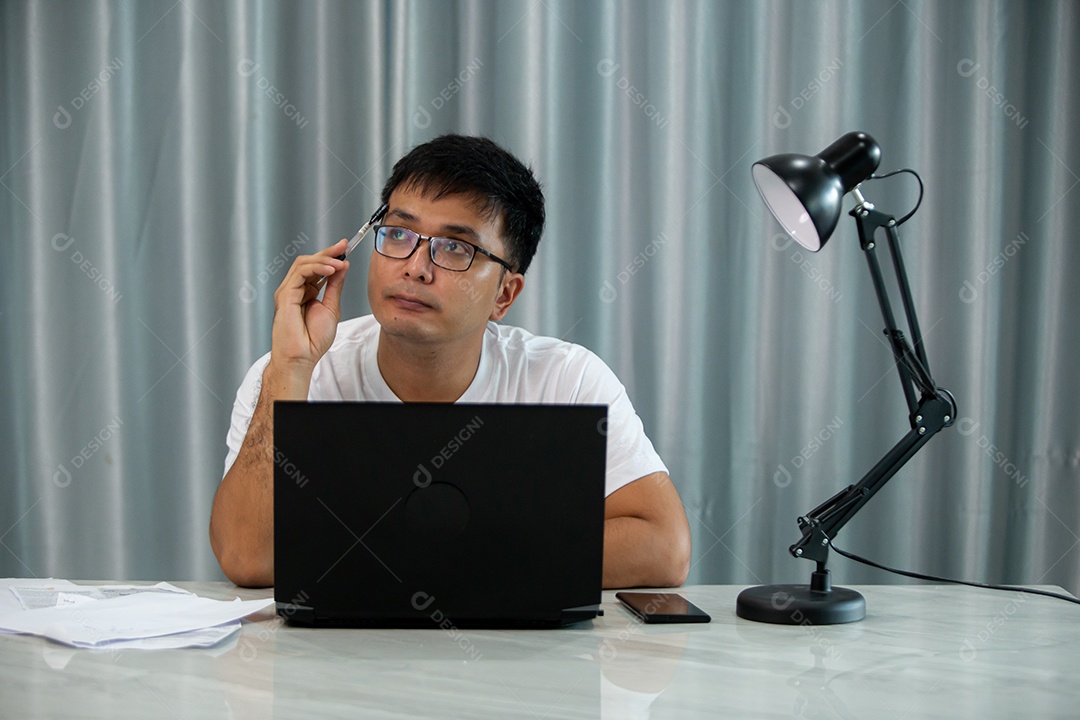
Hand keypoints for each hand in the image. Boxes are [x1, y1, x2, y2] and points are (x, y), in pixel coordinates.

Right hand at [269, 238, 349, 371]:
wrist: (302, 356)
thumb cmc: (313, 339)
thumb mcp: (331, 307)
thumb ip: (335, 286)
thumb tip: (342, 267)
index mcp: (307, 292)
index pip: (317, 268)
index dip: (331, 256)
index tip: (345, 247)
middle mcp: (296, 289)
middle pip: (309, 262)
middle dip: (328, 252)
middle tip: (344, 246)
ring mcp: (289, 291)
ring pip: (303, 264)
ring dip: (323, 260)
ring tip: (339, 263)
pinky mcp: (285, 295)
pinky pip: (299, 273)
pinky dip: (316, 268)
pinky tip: (330, 270)